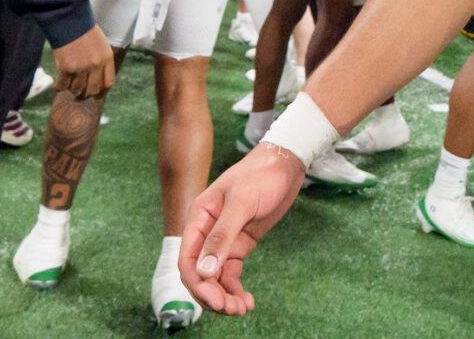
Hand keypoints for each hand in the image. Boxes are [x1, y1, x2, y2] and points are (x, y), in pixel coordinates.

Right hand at [53, 25, 115, 97]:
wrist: (70, 22)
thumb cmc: (84, 31)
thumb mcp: (101, 44)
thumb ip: (101, 60)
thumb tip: (96, 78)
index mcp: (107, 58)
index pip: (108, 83)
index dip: (101, 91)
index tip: (95, 94)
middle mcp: (96, 65)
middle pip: (93, 90)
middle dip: (86, 94)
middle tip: (79, 95)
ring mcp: (81, 68)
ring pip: (77, 89)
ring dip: (72, 89)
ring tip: (68, 85)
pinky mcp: (66, 68)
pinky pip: (63, 85)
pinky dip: (60, 87)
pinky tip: (58, 85)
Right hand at [179, 145, 307, 315]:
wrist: (286, 163)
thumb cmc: (261, 175)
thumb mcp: (241, 203)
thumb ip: (222, 236)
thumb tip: (204, 272)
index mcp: (198, 218)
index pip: (187, 259)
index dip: (197, 284)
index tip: (215, 301)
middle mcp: (206, 232)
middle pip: (200, 274)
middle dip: (212, 295)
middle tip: (233, 310)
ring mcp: (223, 240)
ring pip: (215, 278)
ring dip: (225, 296)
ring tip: (243, 309)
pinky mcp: (239, 244)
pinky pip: (230, 273)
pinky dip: (235, 288)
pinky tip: (247, 301)